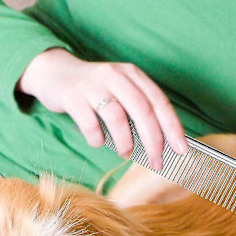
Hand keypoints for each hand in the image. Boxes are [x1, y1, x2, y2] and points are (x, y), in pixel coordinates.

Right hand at [15, 47, 187, 169]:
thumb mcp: (120, 91)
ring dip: (125, 142)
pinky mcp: (73, 96)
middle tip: (156, 161)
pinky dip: (97, 139)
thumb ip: (138, 110)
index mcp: (132, 75)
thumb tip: (161, 144)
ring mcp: (93, 85)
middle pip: (143, 110)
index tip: (181, 150)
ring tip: (125, 153)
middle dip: (153, 140)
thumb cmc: (94, 90)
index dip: (173, 128)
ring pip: (117, 117)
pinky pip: (90, 123)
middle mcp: (115, 76)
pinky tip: (98, 141)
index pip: (159, 102)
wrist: (54, 73)